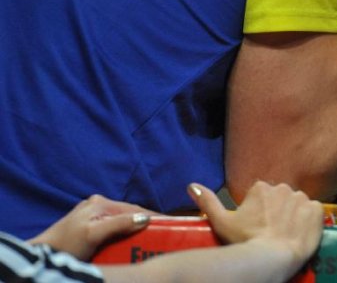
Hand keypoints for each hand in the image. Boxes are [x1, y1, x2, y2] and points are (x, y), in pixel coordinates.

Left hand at [29, 195, 151, 259]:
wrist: (42, 255)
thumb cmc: (66, 245)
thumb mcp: (94, 234)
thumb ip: (118, 224)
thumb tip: (145, 218)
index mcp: (100, 203)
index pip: (134, 209)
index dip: (153, 216)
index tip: (171, 225)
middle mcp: (98, 205)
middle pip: (129, 214)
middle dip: (146, 222)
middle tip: (163, 234)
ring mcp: (93, 215)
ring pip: (123, 220)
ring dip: (136, 228)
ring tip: (151, 238)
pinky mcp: (89, 226)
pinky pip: (114, 226)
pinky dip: (125, 232)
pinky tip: (131, 241)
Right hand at [189, 181, 322, 270]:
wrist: (272, 257)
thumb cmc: (245, 241)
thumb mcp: (222, 222)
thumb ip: (208, 201)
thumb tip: (192, 185)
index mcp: (262, 187)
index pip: (262, 196)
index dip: (259, 213)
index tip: (257, 228)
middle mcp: (284, 187)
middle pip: (281, 199)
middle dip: (278, 212)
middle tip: (271, 232)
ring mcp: (302, 198)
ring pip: (298, 205)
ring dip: (294, 216)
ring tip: (286, 235)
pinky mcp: (317, 209)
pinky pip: (315, 211)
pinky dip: (310, 221)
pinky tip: (301, 233)